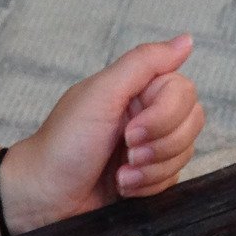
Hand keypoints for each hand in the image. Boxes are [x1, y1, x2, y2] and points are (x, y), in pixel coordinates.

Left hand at [0, 35, 203, 232]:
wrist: (44, 195)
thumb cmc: (64, 144)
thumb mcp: (102, 93)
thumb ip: (145, 62)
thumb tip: (187, 41)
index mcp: (137, 88)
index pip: (184, 92)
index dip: (164, 116)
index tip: (129, 130)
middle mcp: (148, 114)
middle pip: (192, 123)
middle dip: (159, 145)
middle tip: (125, 152)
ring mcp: (150, 147)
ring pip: (185, 154)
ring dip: (151, 169)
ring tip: (119, 174)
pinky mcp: (149, 177)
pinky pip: (173, 180)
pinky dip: (147, 187)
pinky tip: (122, 186)